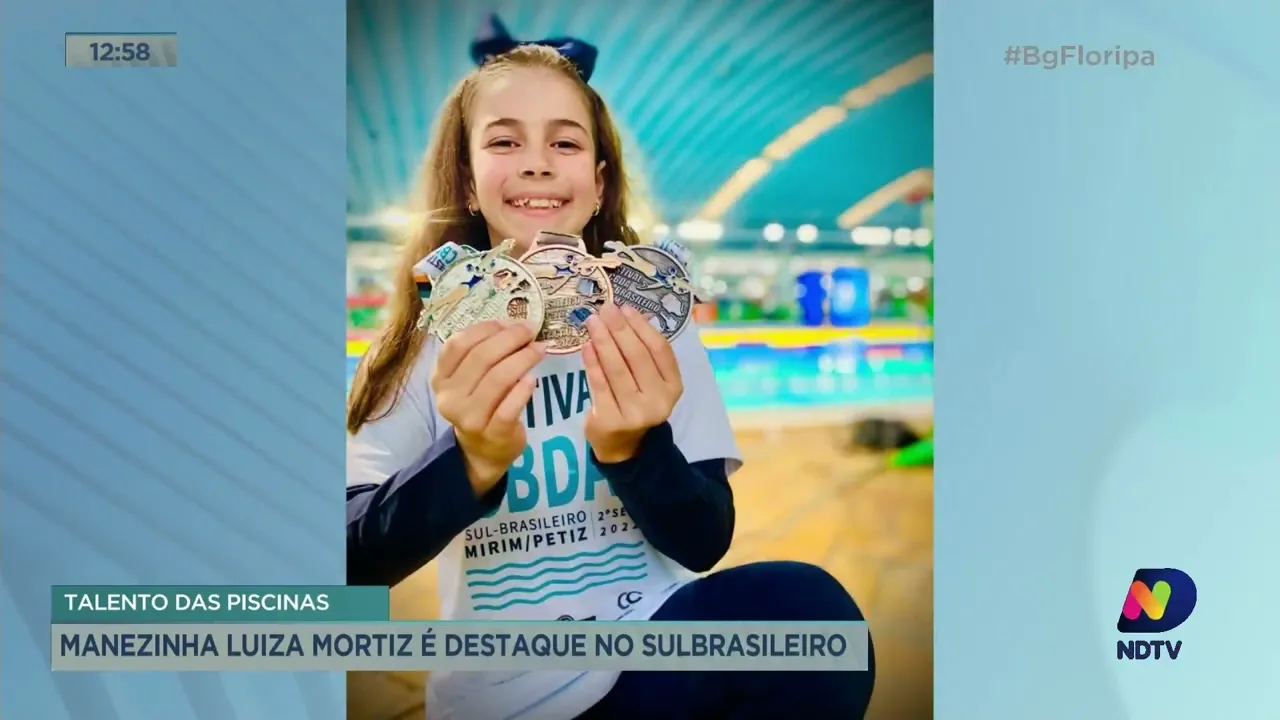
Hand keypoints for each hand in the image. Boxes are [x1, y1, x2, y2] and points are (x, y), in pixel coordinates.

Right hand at [431, 320, 544, 493]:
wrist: (483, 450)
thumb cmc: (480, 405)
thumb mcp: (469, 379)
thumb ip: (482, 353)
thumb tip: (513, 324)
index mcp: (441, 377)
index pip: (458, 344)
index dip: (486, 328)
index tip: (510, 322)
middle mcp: (449, 397)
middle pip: (481, 358)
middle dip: (510, 339)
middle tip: (531, 331)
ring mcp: (469, 418)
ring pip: (497, 379)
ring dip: (523, 359)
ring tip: (540, 349)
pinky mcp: (492, 433)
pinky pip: (509, 407)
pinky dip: (523, 389)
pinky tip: (533, 378)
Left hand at [582, 303, 682, 463]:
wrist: (624, 445)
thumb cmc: (637, 403)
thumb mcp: (651, 381)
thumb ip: (645, 352)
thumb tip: (628, 314)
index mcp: (673, 386)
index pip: (660, 350)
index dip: (642, 327)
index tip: (626, 308)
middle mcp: (659, 401)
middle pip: (638, 357)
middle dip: (620, 329)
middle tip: (605, 309)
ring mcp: (635, 413)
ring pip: (617, 369)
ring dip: (603, 341)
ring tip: (592, 321)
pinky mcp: (610, 419)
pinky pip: (599, 384)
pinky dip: (592, 363)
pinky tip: (586, 346)